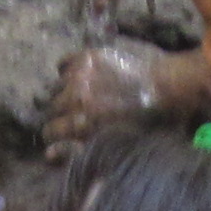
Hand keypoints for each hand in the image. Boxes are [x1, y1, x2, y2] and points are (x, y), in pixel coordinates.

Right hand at [44, 41, 163, 152]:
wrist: (163, 86)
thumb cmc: (142, 122)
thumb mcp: (110, 143)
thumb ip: (76, 149)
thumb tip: (47, 154)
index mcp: (81, 122)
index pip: (49, 130)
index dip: (53, 135)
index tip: (58, 134)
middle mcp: (76, 97)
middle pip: (51, 108)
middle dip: (59, 114)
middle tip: (74, 114)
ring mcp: (80, 75)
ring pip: (55, 87)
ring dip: (64, 93)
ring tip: (79, 95)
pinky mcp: (86, 57)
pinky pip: (62, 65)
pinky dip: (66, 72)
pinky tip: (80, 77)